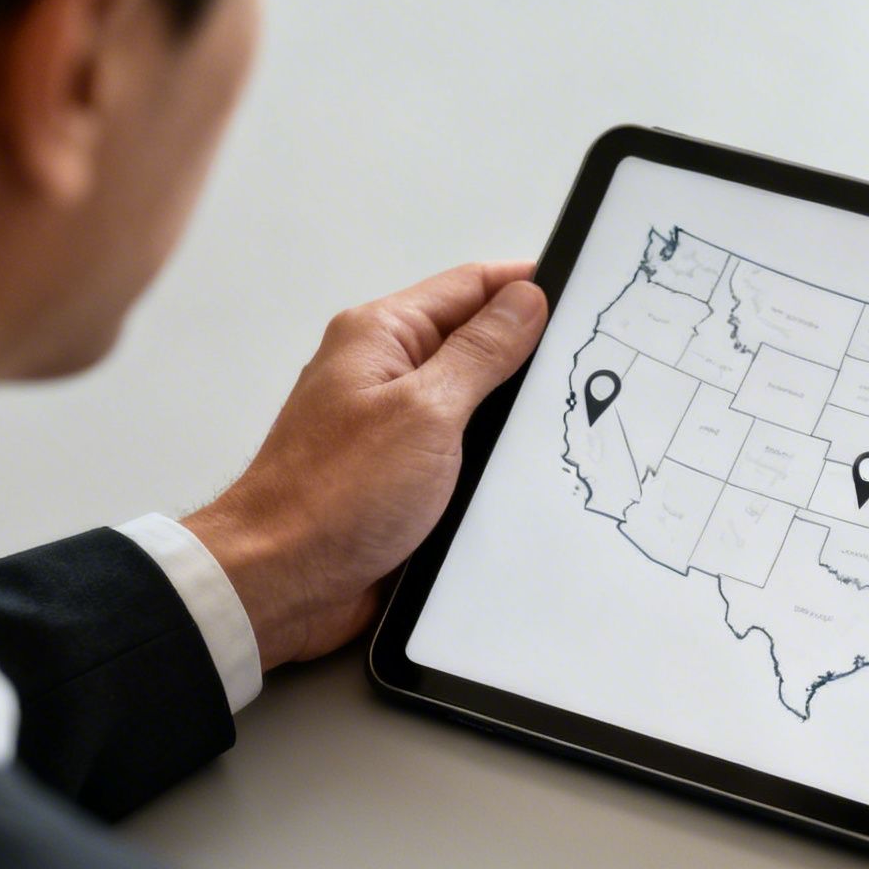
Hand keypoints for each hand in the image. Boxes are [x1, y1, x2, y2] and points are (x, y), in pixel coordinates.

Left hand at [183, 263, 547, 669]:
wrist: (281, 582)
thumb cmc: (330, 496)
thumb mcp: (426, 411)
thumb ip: (480, 352)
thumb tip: (524, 300)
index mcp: (381, 336)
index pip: (470, 286)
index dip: (528, 287)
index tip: (583, 299)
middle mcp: (384, 373)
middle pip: (475, 341)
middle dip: (529, 354)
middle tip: (588, 366)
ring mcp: (392, 425)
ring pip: (474, 401)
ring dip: (512, 414)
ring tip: (563, 421)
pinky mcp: (401, 475)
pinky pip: (461, 451)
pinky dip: (492, 458)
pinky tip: (526, 471)